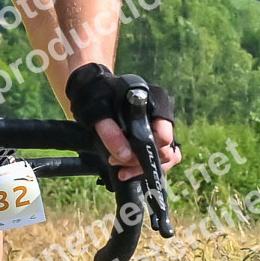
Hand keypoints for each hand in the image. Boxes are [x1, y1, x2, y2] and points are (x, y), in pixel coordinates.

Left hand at [66, 64, 179, 182]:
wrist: (93, 89)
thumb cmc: (98, 95)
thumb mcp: (98, 111)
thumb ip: (110, 132)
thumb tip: (125, 156)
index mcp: (156, 102)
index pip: (164, 135)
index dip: (147, 150)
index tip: (125, 156)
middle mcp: (163, 115)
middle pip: (166, 150)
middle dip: (141, 161)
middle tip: (115, 161)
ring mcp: (160, 127)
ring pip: (166, 157)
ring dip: (143, 167)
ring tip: (121, 172)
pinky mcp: (154, 136)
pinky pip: (158, 157)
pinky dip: (143, 167)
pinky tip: (125, 171)